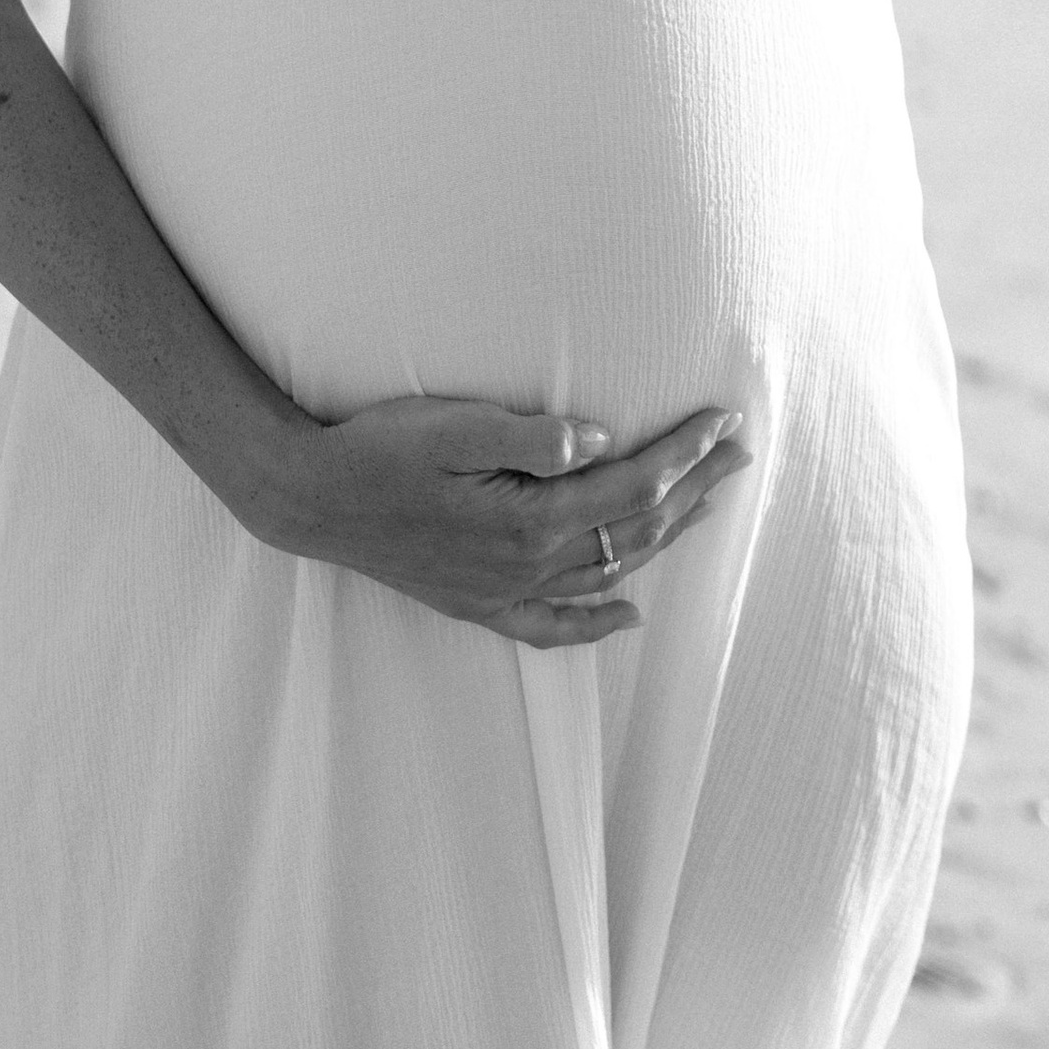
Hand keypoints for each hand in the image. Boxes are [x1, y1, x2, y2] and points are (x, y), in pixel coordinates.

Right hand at [273, 396, 751, 647]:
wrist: (310, 499)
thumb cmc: (377, 449)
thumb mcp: (451, 424)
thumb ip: (529, 436)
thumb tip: (599, 441)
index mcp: (529, 519)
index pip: (632, 485)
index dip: (684, 453)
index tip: (723, 422)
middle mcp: (526, 565)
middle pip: (634, 530)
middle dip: (693, 489)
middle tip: (738, 455)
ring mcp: (503, 590)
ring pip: (606, 572)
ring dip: (664, 539)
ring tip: (706, 507)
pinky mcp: (477, 602)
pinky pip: (551, 626)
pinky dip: (596, 623)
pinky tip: (628, 615)